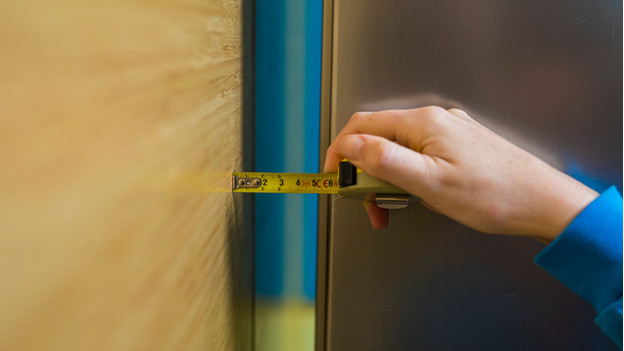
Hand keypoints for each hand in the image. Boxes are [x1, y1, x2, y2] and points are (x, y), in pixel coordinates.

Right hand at [324, 107, 597, 240]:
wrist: (541, 201)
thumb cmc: (494, 195)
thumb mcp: (430, 183)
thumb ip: (385, 160)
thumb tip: (351, 146)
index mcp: (422, 124)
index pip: (362, 127)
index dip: (340, 152)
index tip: (332, 177)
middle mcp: (433, 121)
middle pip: (378, 138)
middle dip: (363, 171)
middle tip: (365, 203)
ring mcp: (446, 132)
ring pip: (397, 149)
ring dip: (384, 178)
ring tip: (389, 207)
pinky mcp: (455, 146)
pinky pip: (417, 156)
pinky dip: (404, 177)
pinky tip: (413, 196)